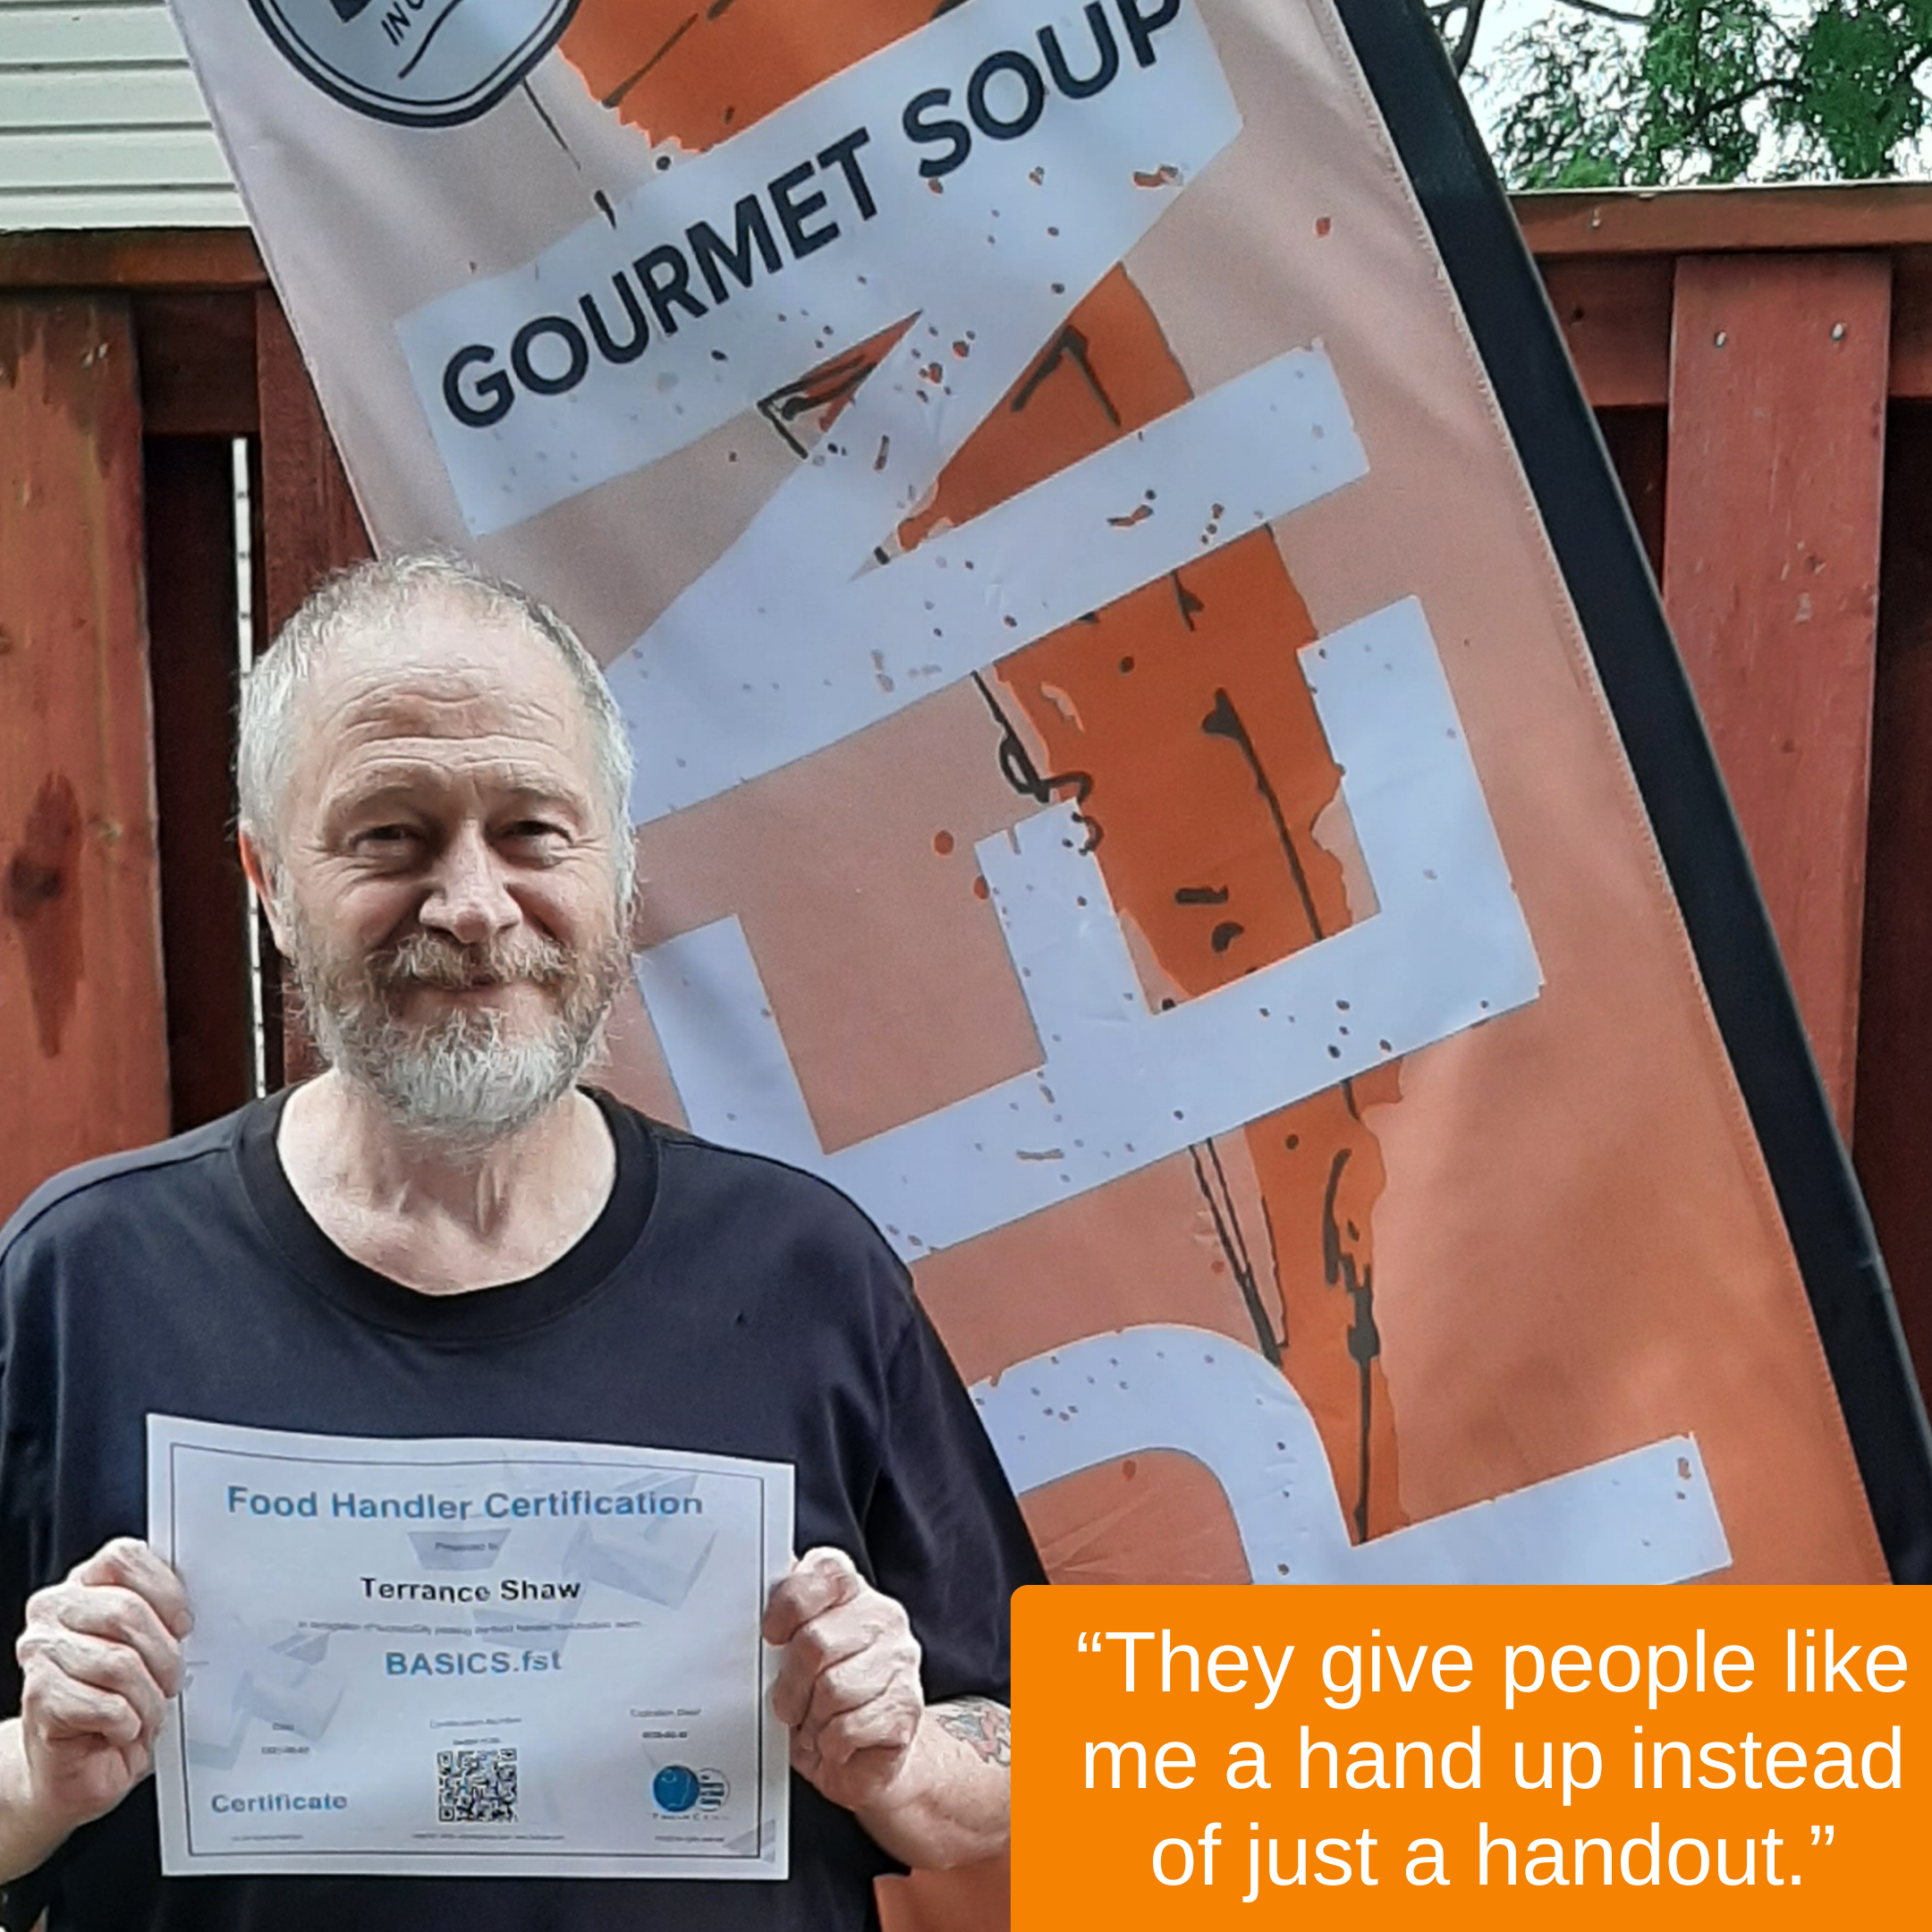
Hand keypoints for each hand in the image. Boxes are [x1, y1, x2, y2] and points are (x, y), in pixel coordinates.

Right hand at [12, 1539, 190, 1839]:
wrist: (75, 1766)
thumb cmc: (119, 1702)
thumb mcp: (150, 1648)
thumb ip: (164, 1616)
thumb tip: (207, 1605)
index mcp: (85, 1585)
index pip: (124, 1558)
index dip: (164, 1591)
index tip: (183, 1625)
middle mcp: (54, 1610)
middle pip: (126, 1611)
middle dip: (164, 1655)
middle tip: (171, 1681)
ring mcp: (41, 1652)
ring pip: (119, 1662)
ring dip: (148, 1698)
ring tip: (147, 1712)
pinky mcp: (39, 1697)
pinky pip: (107, 1705)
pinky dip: (129, 1724)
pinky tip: (122, 1730)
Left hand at [763, 1548, 922, 1813]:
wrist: (864, 1753)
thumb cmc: (818, 1698)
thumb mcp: (791, 1654)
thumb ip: (777, 1624)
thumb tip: (738, 1608)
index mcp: (851, 1593)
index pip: (827, 1572)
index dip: (791, 1603)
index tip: (771, 1634)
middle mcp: (881, 1618)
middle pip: (817, 1641)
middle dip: (790, 1685)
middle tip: (788, 1703)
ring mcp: (900, 1661)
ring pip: (833, 1689)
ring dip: (810, 1720)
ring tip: (813, 1724)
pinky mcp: (906, 1707)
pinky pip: (850, 1727)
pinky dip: (829, 1744)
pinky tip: (832, 1742)